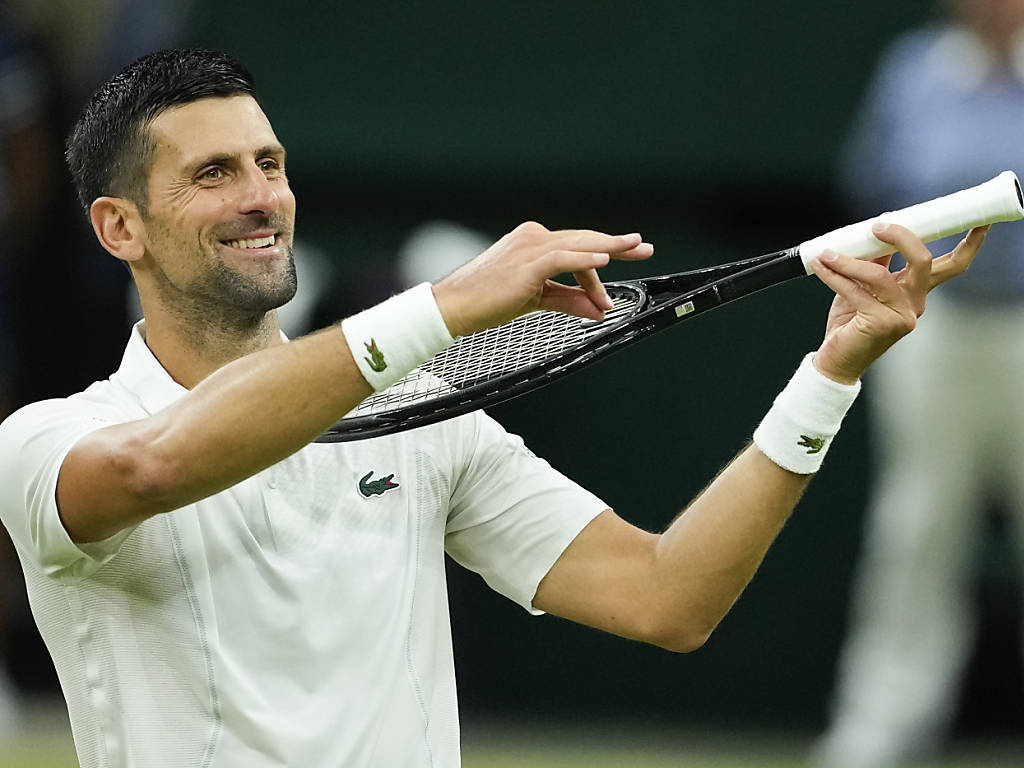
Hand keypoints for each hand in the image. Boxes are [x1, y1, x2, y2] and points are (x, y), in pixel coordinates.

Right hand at [431, 221, 653, 336]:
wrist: (454, 307)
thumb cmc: (487, 301)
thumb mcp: (536, 299)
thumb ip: (568, 300)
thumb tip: (598, 309)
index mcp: (534, 243)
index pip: (577, 247)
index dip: (604, 254)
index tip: (629, 255)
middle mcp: (533, 238)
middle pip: (584, 240)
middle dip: (616, 245)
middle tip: (644, 248)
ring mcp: (529, 248)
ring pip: (577, 245)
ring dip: (608, 249)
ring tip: (634, 249)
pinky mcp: (526, 264)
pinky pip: (561, 258)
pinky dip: (584, 260)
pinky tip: (604, 262)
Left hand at [809, 221, 988, 383]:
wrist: (837, 359)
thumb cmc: (851, 322)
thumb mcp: (864, 286)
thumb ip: (874, 262)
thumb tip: (876, 233)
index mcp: (918, 292)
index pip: (952, 265)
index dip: (970, 243)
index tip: (980, 220)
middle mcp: (915, 303)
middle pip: (923, 262)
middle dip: (903, 237)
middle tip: (878, 224)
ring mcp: (901, 316)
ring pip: (879, 275)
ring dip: (849, 261)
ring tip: (828, 254)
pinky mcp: (880, 324)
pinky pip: (855, 291)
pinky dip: (834, 276)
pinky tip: (821, 266)